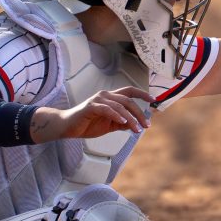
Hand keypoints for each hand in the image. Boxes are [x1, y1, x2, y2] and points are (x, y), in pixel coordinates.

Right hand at [30, 86, 154, 142]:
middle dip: (140, 113)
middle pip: (128, 100)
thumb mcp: (109, 125)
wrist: (67, 127)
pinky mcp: (91, 106)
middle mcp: (105, 95)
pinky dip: (117, 115)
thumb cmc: (87, 124)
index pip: (129, 92)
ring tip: (137, 129)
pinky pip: (107, 109)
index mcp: (111, 98)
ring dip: (131, 118)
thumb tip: (135, 125)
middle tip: (146, 125)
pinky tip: (123, 122)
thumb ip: (121, 123)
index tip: (154, 100)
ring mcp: (98, 99)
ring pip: (120, 106)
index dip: (142, 94)